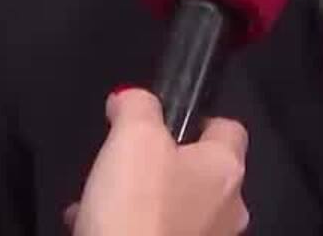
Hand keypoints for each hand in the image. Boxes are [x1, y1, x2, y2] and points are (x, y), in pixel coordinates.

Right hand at [63, 88, 249, 235]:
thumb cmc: (138, 207)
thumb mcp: (133, 138)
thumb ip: (137, 106)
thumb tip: (130, 100)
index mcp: (226, 170)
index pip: (228, 129)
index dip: (197, 120)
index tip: (162, 123)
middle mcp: (229, 211)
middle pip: (198, 174)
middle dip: (159, 168)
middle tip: (120, 166)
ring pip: (174, 211)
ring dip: (138, 203)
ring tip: (96, 202)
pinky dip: (130, 231)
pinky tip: (94, 229)